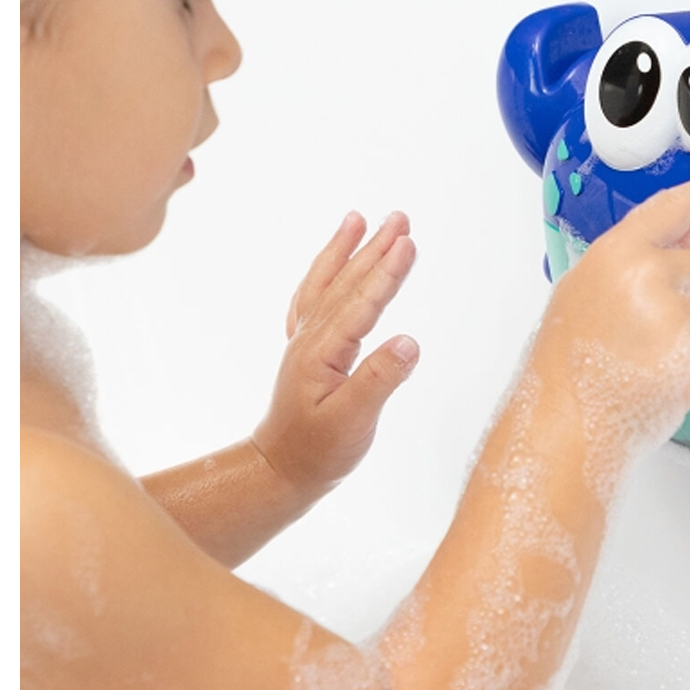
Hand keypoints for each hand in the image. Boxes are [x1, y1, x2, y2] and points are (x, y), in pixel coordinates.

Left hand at [253, 211, 419, 498]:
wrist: (280, 470)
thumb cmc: (318, 451)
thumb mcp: (353, 422)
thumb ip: (379, 380)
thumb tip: (409, 342)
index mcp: (323, 352)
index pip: (362, 303)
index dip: (387, 272)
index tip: (408, 242)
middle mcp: (311, 339)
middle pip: (347, 284)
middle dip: (375, 248)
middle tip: (400, 218)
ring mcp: (306, 342)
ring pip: (329, 285)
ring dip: (346, 251)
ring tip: (359, 219)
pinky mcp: (308, 351)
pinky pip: (314, 298)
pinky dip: (325, 274)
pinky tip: (333, 263)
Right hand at [533, 168, 689, 447]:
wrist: (566, 424)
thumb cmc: (570, 365)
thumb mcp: (590, 296)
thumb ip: (641, 262)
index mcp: (615, 253)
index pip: (669, 211)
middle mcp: (647, 273)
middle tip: (648, 338)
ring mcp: (674, 311)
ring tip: (655, 365)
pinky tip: (674, 383)